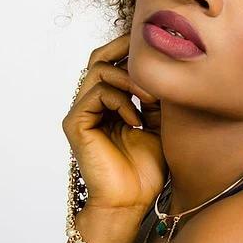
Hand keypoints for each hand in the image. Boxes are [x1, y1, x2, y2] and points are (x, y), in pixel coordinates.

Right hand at [62, 33, 166, 214]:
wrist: (131, 202)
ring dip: (129, 78)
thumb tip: (167, 67)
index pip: (115, 62)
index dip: (131, 48)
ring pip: (98, 70)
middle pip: (98, 57)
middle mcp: (93, 103)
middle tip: (146, 44)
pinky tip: (136, 120)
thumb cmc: (146, 168)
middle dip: (122, 45)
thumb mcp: (160, 124)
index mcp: (111, 102)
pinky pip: (96, 94)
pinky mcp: (75, 123)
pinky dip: (120, 100)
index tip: (157, 41)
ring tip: (151, 98)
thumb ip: (157, 97)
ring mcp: (82, 112)